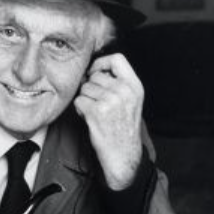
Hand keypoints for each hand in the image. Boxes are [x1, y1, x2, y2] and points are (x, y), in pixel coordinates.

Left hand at [74, 52, 143, 189]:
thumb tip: (92, 70)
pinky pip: (78, 101)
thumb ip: (118, 83)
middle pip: (95, 75)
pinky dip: (80, 110)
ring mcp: (110, 101)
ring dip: (85, 100)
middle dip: (90, 87)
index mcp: (134, 86)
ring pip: (84, 88)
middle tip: (96, 103)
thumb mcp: (130, 101)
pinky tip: (89, 118)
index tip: (94, 72)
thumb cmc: (123, 128)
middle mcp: (124, 91)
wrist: (123, 154)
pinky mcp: (96, 112)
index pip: (117, 59)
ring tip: (94, 112)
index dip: (101, 63)